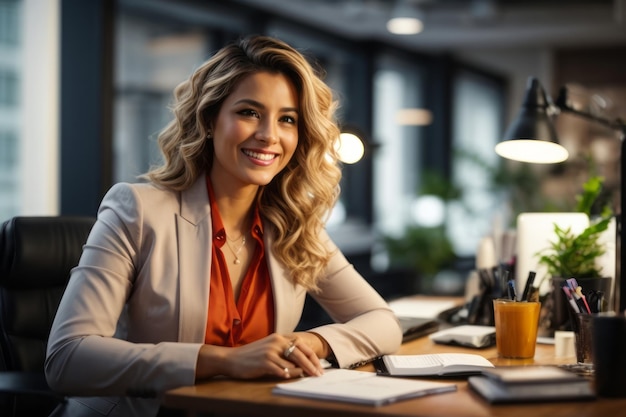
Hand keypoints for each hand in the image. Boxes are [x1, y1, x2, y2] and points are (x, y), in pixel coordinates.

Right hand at [195, 333, 324, 380]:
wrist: (231, 359)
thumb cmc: (251, 356)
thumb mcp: (269, 348)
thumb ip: (284, 351)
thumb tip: (302, 363)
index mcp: (279, 337)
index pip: (302, 346)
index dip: (312, 357)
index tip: (319, 366)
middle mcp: (276, 342)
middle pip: (300, 354)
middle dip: (312, 366)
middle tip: (318, 375)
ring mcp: (270, 352)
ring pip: (292, 364)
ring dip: (301, 372)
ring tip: (307, 377)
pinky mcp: (264, 363)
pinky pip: (282, 371)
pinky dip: (289, 375)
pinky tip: (292, 377)